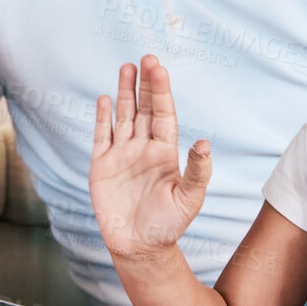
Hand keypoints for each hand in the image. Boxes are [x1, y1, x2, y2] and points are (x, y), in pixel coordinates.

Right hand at [90, 54, 211, 261]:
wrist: (140, 248)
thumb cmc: (169, 225)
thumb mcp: (189, 199)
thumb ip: (197, 170)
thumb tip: (204, 143)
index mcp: (165, 152)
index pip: (164, 114)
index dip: (161, 91)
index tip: (159, 68)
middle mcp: (144, 149)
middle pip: (144, 109)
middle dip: (145, 84)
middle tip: (146, 57)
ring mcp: (122, 155)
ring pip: (124, 117)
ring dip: (125, 93)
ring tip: (126, 67)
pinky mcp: (102, 166)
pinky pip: (102, 136)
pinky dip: (103, 118)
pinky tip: (106, 99)